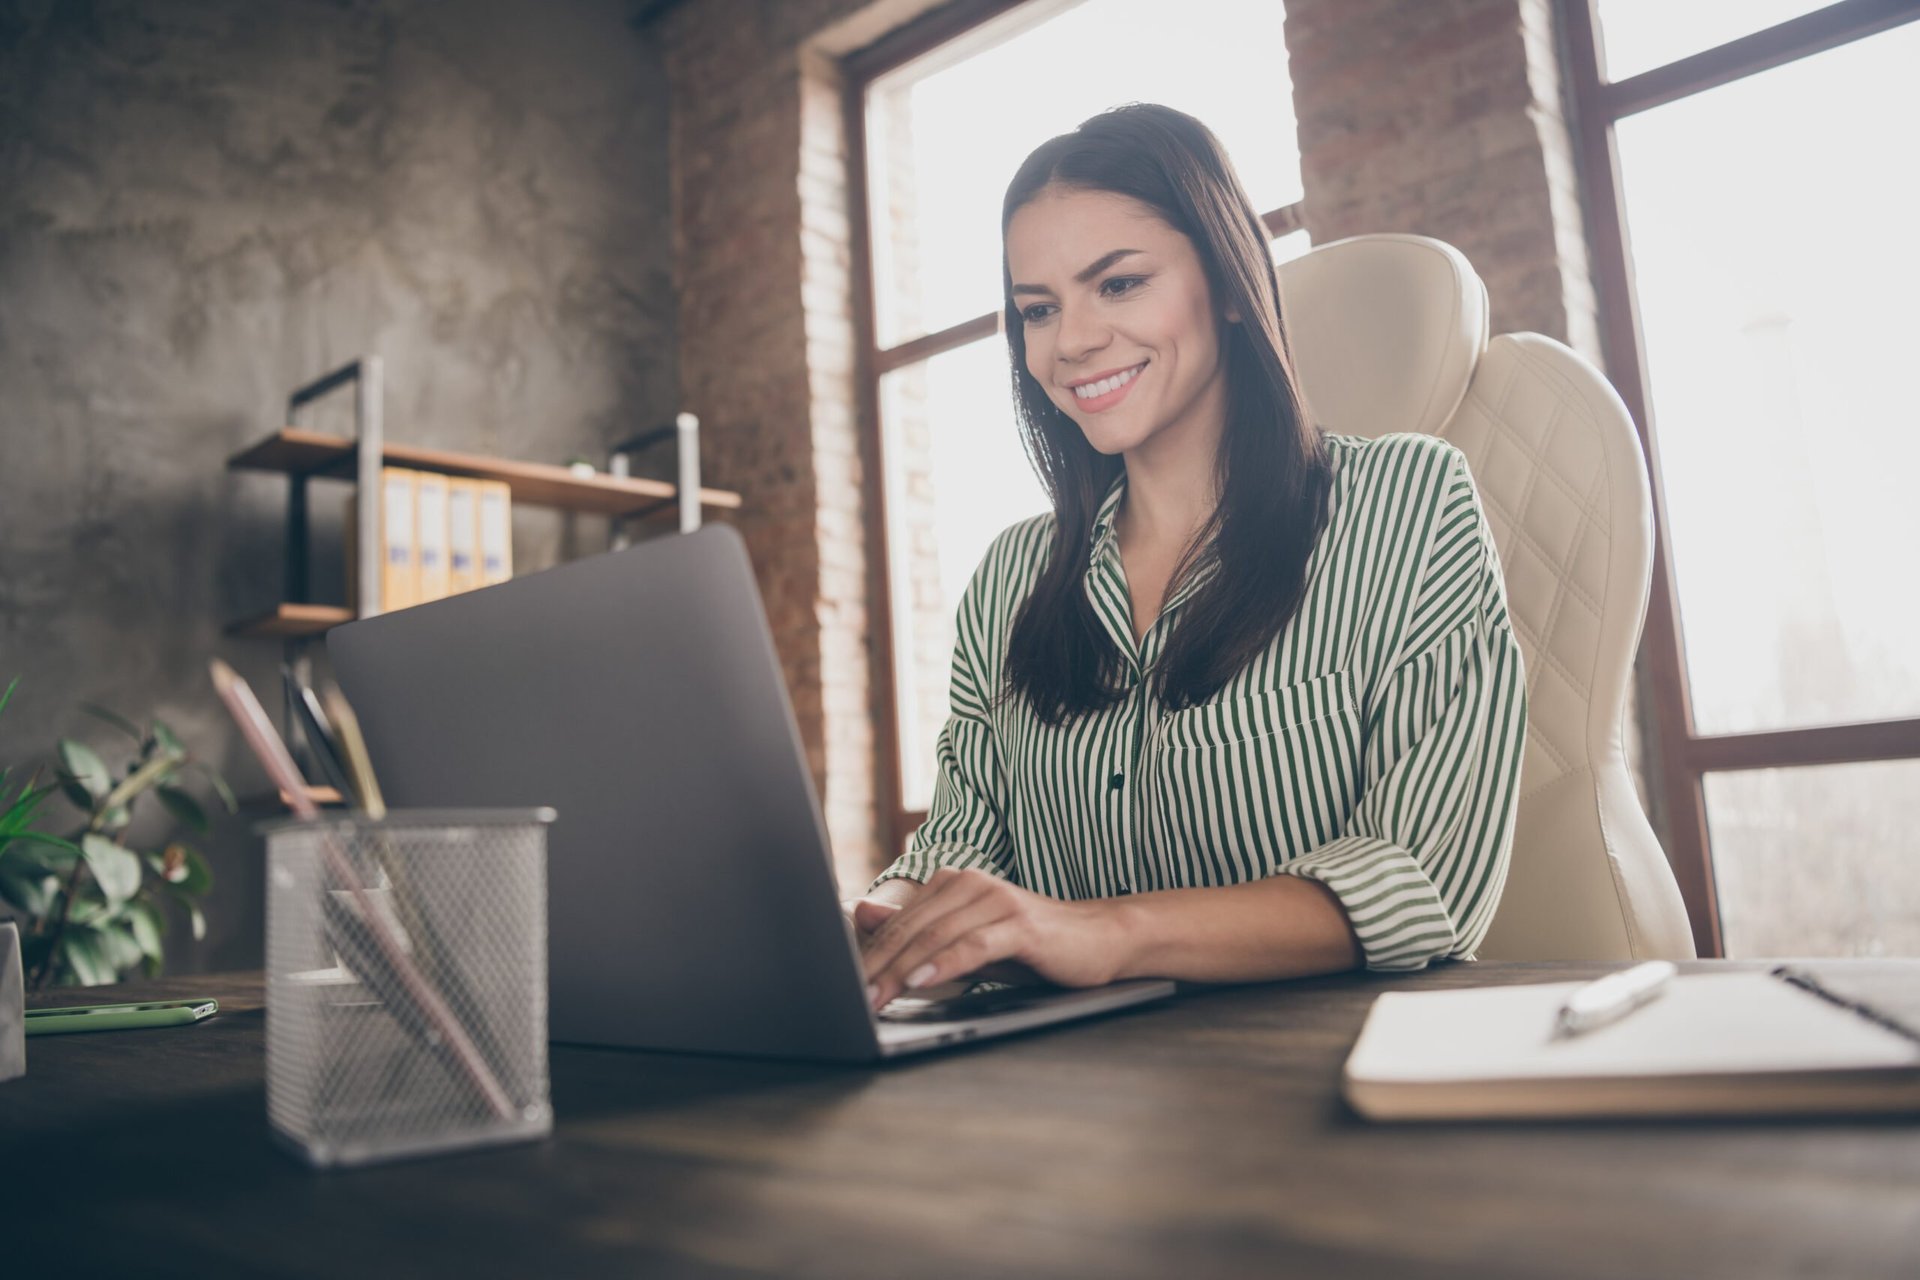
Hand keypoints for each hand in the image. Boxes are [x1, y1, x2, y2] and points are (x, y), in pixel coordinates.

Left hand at [857, 867, 1126, 1011]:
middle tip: (852, 995)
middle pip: (912, 927)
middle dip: (878, 964)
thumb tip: (860, 915)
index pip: (901, 921)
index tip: (843, 983)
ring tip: (876, 995)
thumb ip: (919, 931)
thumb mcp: (968, 941)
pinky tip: (921, 982)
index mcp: (955, 884)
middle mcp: (972, 884)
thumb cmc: (1033, 945)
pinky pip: (974, 945)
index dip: (870, 953)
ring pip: (937, 936)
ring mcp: (997, 902)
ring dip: (902, 969)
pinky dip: (944, 964)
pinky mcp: (1021, 926)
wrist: (1101, 939)